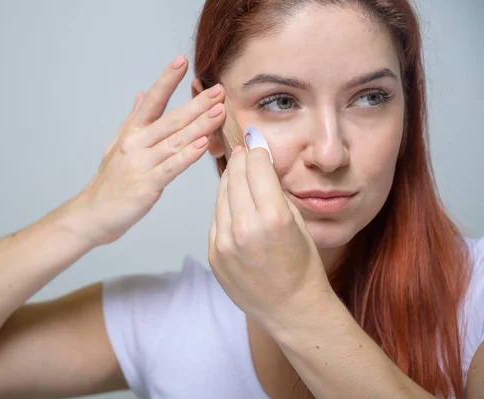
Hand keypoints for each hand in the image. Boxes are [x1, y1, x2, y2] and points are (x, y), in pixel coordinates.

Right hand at [72, 56, 225, 245]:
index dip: (166, 80)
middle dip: (197, 104)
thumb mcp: (116, 146)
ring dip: (199, 126)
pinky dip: (188, 155)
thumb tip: (139, 94)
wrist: (92, 214)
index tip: (181, 61)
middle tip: (218, 90)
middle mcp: (135, 144)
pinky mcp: (146, 184)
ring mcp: (140, 163)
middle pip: (170, 119)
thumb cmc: (109, 183)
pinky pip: (171, 167)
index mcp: (131, 133)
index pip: (151, 101)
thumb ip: (132, 120)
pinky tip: (203, 144)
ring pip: (175, 141)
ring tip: (219, 112)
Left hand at [208, 145, 330, 331]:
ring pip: (220, 196)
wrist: (290, 308)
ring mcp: (224, 242)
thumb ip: (274, 194)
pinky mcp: (213, 254)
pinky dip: (223, 206)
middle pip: (234, 178)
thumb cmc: (301, 267)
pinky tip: (231, 200)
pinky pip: (215, 219)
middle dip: (239, 161)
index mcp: (273, 217)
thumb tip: (260, 167)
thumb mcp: (297, 223)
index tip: (254, 143)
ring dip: (228, 180)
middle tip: (241, 150)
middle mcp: (245, 227)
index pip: (256, 168)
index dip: (256, 152)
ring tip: (234, 170)